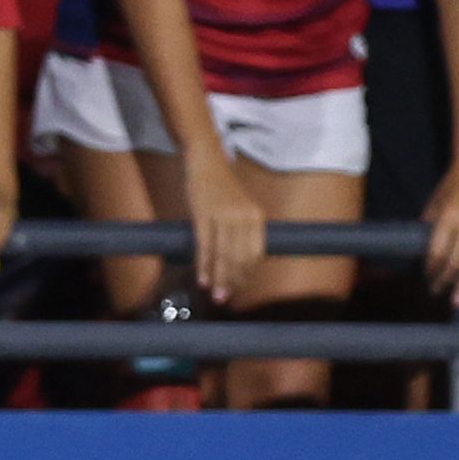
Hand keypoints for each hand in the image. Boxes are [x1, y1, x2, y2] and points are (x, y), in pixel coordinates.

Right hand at [181, 149, 265, 303]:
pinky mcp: (203, 214)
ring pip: (223, 255)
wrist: (205, 160)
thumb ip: (241, 228)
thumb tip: (236, 258)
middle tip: (224, 298)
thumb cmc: (220, 186)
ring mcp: (224, 215)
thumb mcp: (239, 206)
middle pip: (239, 257)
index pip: (255, 253)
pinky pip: (204, 246)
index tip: (237, 287)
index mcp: (256, 217)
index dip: (246, 273)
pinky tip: (202, 279)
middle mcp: (244, 217)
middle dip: (232, 281)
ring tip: (215, 295)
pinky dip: (203, 265)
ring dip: (218, 278)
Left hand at [422, 160, 458, 306]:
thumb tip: (426, 251)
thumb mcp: (436, 201)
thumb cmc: (454, 182)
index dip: (432, 268)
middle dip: (446, 280)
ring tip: (458, 300)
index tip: (427, 278)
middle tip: (437, 294)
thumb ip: (431, 225)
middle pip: (457, 260)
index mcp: (449, 216)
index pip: (438, 250)